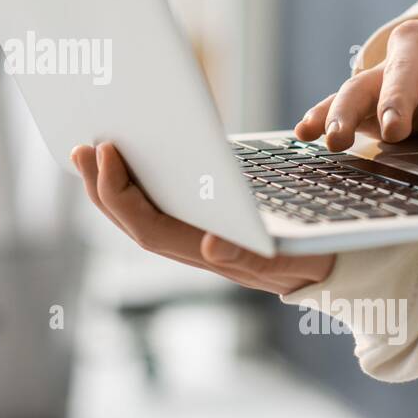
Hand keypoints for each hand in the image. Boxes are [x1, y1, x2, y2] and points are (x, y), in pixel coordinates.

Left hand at [71, 142, 334, 295]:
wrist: (336, 269)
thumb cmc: (316, 259)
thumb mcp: (293, 258)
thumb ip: (253, 256)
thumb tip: (212, 244)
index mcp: (208, 256)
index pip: (147, 229)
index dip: (119, 194)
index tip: (106, 153)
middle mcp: (192, 250)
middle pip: (131, 221)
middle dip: (101, 185)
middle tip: (81, 148)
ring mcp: (193, 239)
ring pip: (138, 213)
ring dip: (109, 183)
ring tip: (88, 150)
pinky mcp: (201, 223)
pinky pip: (156, 204)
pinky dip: (133, 182)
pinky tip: (124, 159)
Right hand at [295, 7, 417, 150]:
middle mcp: (416, 42)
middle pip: (405, 70)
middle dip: (399, 100)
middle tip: (396, 131)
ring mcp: (386, 66)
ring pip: (362, 85)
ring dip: (346, 112)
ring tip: (336, 141)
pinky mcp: (367, 89)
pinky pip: (338, 100)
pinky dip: (321, 115)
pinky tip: (305, 133)